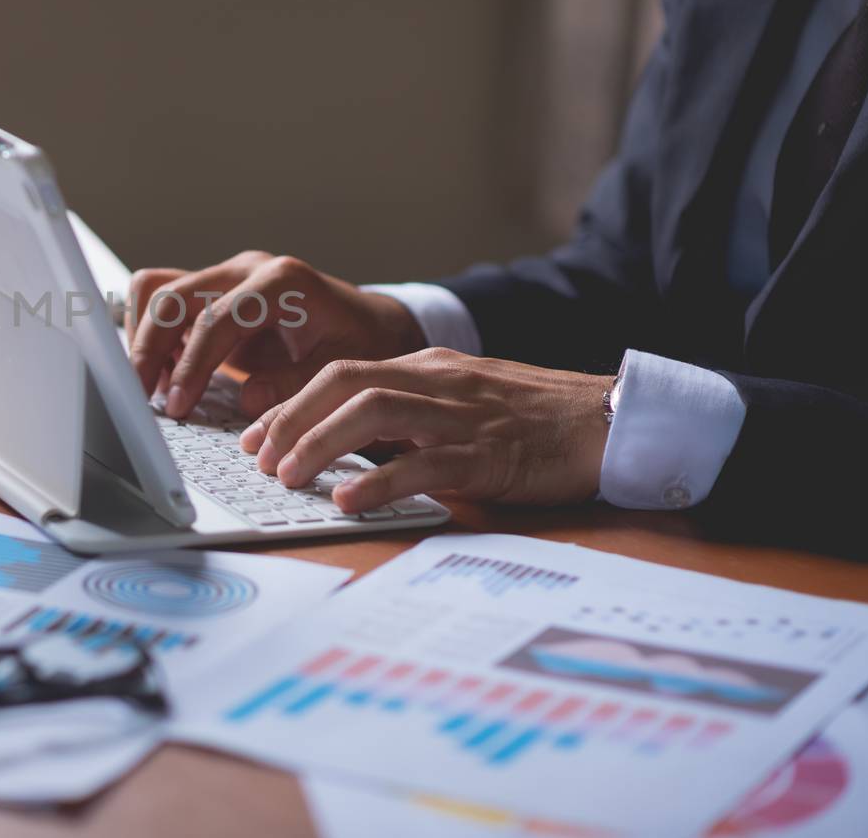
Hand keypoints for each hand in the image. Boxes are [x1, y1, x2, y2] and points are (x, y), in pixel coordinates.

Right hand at [127, 251, 427, 418]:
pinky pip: (164, 302)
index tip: (177, 406)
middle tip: (142, 398)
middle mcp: (246, 269)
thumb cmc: (362, 344)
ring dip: (143, 337)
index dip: (190, 365)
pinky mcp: (213, 293)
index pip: (215, 319)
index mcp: (281, 282)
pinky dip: (154, 335)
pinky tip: (165, 374)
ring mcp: (227, 277)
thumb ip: (296, 385)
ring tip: (149, 386)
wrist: (370, 324)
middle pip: (170, 295)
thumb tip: (246, 398)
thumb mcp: (342, 371)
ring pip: (156, 290)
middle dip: (148, 348)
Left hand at [238, 348, 612, 512]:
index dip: (289, 404)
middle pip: (344, 383)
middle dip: (291, 419)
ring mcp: (463, 417)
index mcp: (427, 369)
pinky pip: (425, 463)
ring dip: (319, 443)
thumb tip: (343, 447)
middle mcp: (438, 383)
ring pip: (373, 411)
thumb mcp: (460, 405)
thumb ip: (408, 418)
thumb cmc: (535, 420)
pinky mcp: (490, 455)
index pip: (340, 374)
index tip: (255, 437)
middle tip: (258, 459)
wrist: (613, 421)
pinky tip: (347, 498)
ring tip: (287, 476)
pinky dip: (379, 479)